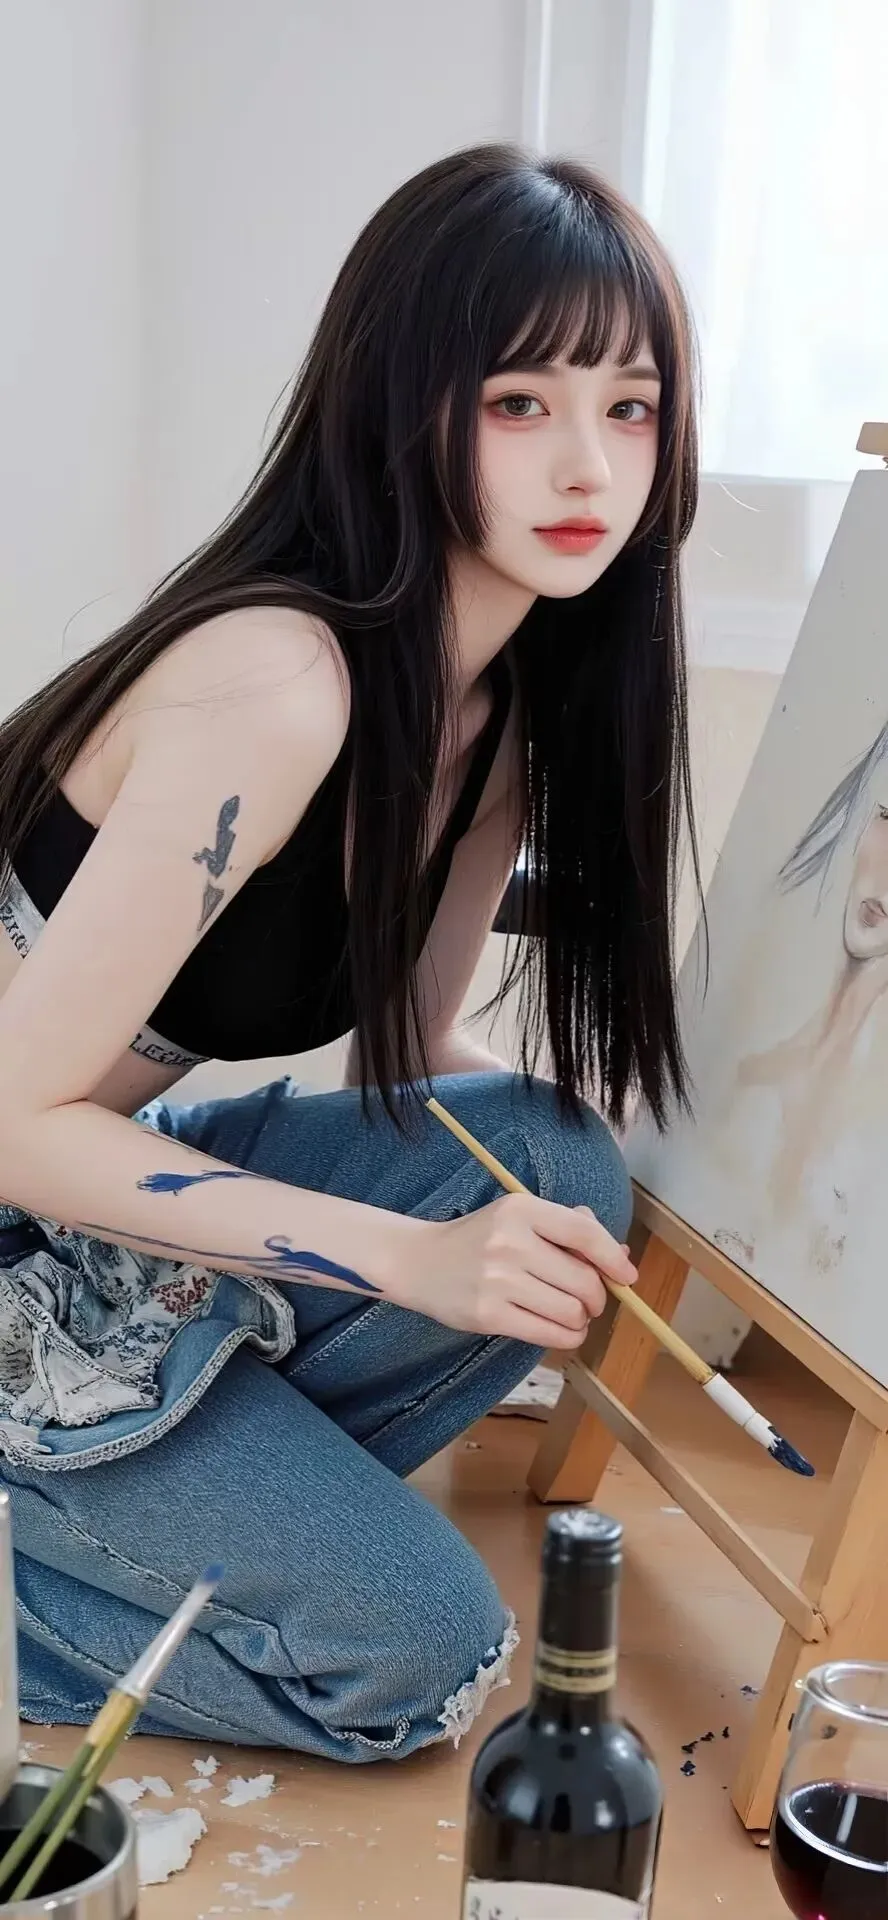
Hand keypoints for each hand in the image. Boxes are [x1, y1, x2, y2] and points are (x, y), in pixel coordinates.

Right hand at [393, 1193, 636, 1347]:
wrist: (419, 1262)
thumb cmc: (479, 1239)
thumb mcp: (519, 1218)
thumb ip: (568, 1229)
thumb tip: (621, 1256)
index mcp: (522, 1209)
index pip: (584, 1234)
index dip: (613, 1258)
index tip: (627, 1276)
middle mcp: (511, 1242)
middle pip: (583, 1280)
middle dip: (597, 1297)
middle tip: (589, 1300)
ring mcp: (498, 1280)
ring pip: (571, 1312)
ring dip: (581, 1320)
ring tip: (571, 1314)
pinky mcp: (488, 1315)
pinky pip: (549, 1334)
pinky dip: (566, 1337)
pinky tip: (562, 1330)